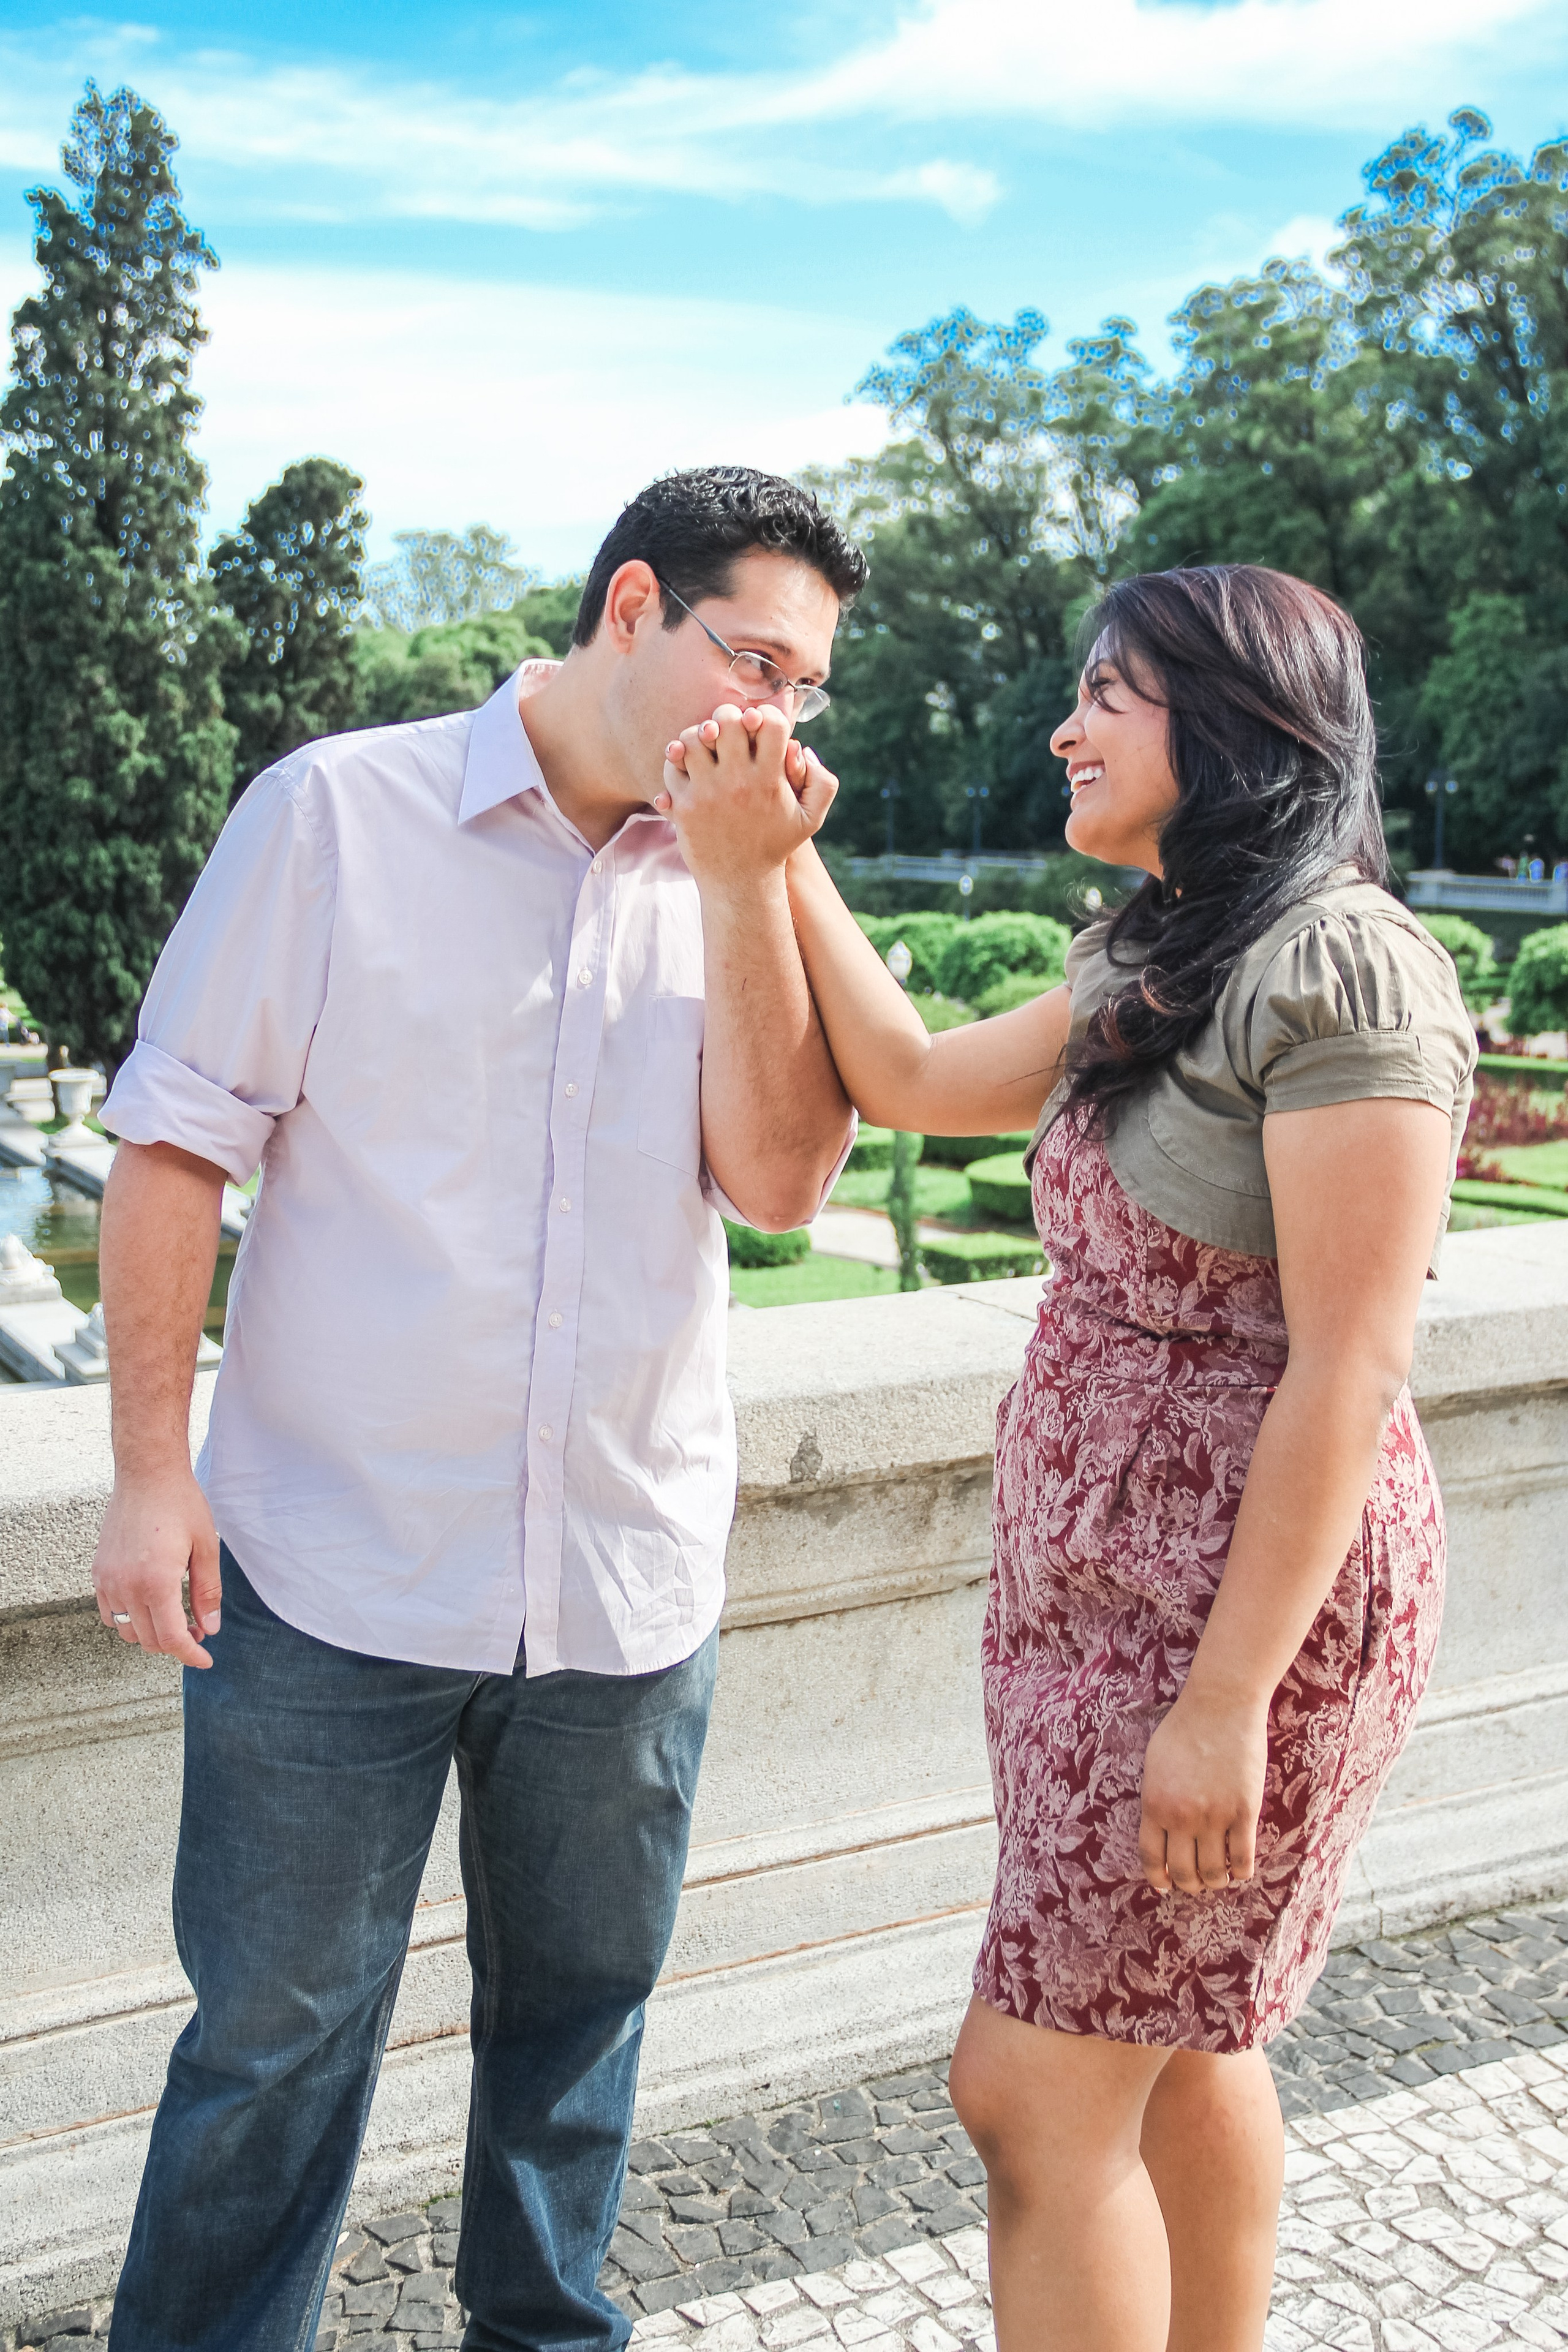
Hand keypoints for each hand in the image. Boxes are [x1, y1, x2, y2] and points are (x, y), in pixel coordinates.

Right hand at [93, 1471, 222, 1668]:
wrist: (147, 1474)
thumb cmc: (181, 1505)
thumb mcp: (205, 1548)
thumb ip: (207, 1592)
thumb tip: (210, 1628)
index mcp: (155, 1582)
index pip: (170, 1638)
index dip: (190, 1655)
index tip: (205, 1659)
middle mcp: (125, 1586)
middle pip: (149, 1639)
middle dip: (176, 1643)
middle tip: (198, 1629)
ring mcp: (107, 1581)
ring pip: (126, 1630)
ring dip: (151, 1633)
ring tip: (175, 1616)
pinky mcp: (98, 1572)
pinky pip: (109, 1613)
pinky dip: (128, 1619)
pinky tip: (149, 1603)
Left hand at [653, 704, 837, 887]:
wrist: (739, 882)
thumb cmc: (775, 844)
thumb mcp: (811, 818)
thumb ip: (822, 782)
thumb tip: (801, 747)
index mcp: (770, 780)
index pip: (769, 722)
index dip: (765, 714)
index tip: (758, 726)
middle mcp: (738, 783)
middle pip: (727, 720)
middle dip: (729, 717)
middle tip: (728, 732)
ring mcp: (708, 793)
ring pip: (693, 737)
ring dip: (699, 735)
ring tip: (706, 747)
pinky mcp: (684, 806)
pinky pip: (672, 764)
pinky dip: (677, 759)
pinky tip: (689, 767)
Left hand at [1137, 1686, 1267, 1894]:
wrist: (1220, 1704)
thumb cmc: (1184, 1728)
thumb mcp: (1154, 1764)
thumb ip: (1156, 1799)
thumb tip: (1158, 1831)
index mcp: (1155, 1804)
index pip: (1152, 1858)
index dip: (1159, 1878)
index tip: (1165, 1885)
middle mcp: (1182, 1816)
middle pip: (1183, 1872)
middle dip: (1190, 1884)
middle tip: (1197, 1882)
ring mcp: (1215, 1816)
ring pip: (1214, 1872)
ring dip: (1216, 1881)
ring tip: (1219, 1876)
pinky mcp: (1245, 1812)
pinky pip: (1243, 1858)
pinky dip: (1241, 1871)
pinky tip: (1240, 1869)